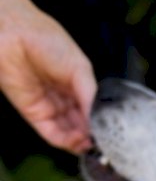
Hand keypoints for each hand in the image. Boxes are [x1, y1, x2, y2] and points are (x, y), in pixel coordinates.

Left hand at [0, 0, 95, 153]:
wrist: (15, 35)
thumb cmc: (47, 42)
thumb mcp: (80, 68)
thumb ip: (90, 95)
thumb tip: (100, 119)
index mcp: (79, 85)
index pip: (95, 111)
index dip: (104, 123)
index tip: (114, 133)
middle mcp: (65, 98)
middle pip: (83, 125)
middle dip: (94, 136)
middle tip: (106, 143)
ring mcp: (50, 107)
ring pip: (69, 133)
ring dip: (81, 142)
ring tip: (92, 144)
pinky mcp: (33, 113)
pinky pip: (51, 133)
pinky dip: (65, 141)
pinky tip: (77, 142)